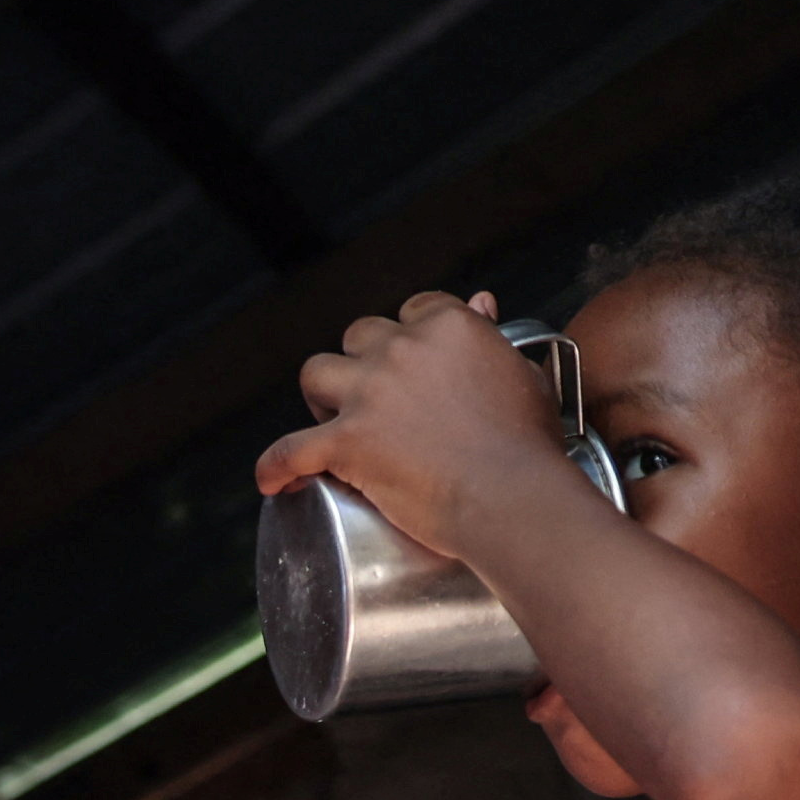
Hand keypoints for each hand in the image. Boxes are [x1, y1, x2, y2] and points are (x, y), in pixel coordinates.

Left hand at [253, 289, 571, 562]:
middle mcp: (402, 349)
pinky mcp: (347, 442)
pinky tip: (272, 481)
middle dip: (360, 365)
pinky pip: (289, 449)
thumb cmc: (527, 446)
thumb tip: (481, 302)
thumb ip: (491, 338)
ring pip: (315, 373)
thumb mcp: (523, 375)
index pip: (410, 311)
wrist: (513, 498)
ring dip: (319, 396)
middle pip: (358, 337)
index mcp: (447, 326)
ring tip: (328, 425)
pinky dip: (276, 466)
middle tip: (373, 402)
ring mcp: (370, 394)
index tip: (408, 368)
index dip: (404, 340)